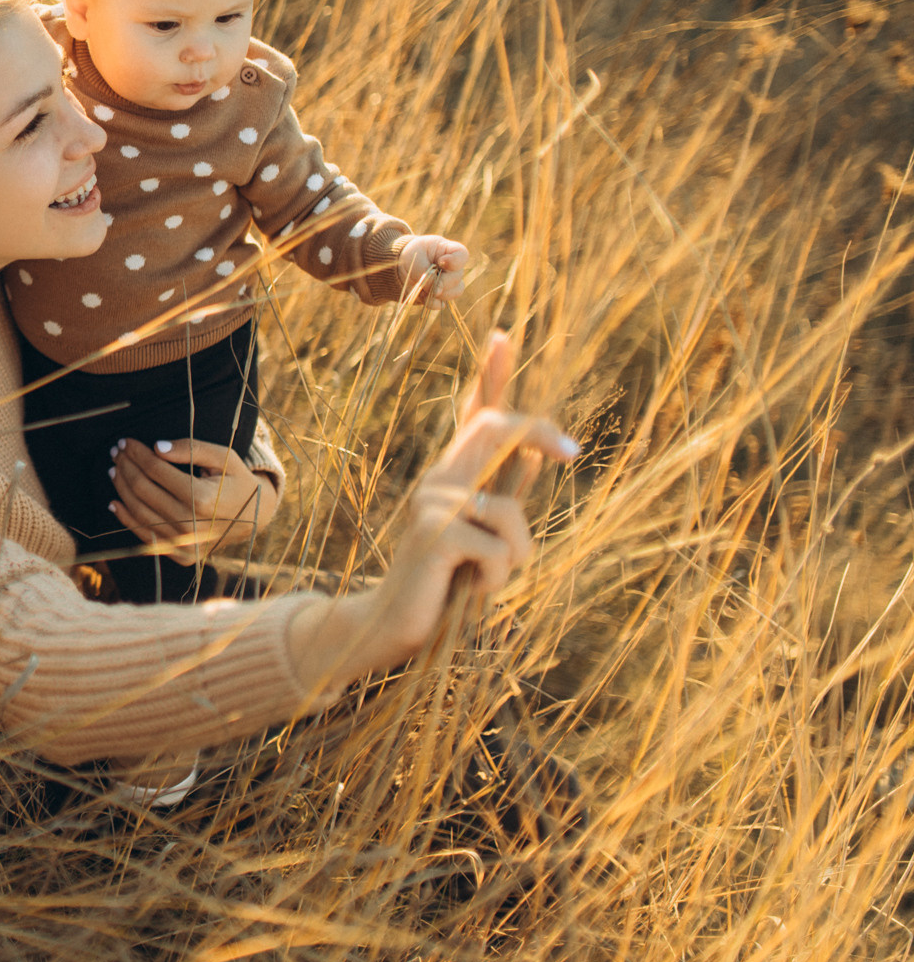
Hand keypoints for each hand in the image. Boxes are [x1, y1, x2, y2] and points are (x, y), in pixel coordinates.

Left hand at [109, 438, 276, 563]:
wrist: (255, 518)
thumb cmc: (236, 481)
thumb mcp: (223, 457)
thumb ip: (191, 449)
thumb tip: (156, 447)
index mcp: (202, 498)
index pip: (155, 470)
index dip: (136, 453)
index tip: (126, 442)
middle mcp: (191, 524)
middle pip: (143, 489)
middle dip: (125, 467)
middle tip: (116, 452)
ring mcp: (185, 544)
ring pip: (139, 512)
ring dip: (121, 489)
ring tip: (114, 470)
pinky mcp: (182, 556)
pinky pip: (146, 535)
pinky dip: (126, 518)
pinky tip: (115, 502)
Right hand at [290, 331, 577, 690]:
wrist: (390, 626)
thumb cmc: (443, 586)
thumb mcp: (479, 538)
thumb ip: (501, 498)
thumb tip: (532, 454)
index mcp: (452, 479)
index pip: (474, 418)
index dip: (491, 376)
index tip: (503, 335)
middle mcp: (439, 481)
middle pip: (496, 428)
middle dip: (539, 433)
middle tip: (571, 451)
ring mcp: (432, 503)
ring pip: (511, 513)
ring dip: (516, 558)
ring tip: (483, 579)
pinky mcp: (434, 535)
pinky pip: (501, 552)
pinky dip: (497, 581)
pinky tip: (466, 591)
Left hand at [397, 234, 469, 301]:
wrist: (400, 267)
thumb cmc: (411, 255)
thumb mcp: (416, 258)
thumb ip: (427, 272)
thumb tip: (438, 291)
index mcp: (449, 251)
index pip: (462, 255)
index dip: (455, 261)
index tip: (440, 261)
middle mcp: (454, 268)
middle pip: (458, 277)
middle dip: (441, 281)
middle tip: (426, 278)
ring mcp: (449, 283)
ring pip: (455, 292)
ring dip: (437, 293)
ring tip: (423, 287)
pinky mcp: (441, 296)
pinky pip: (442, 304)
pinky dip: (431, 302)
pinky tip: (422, 295)